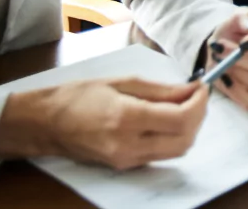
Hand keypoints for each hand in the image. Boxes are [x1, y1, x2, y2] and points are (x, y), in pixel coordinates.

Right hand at [0, 78, 207, 170]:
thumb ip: (160, 89)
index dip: (199, 103)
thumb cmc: (78, 96)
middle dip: (199, 116)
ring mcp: (127, 159)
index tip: (202, 87)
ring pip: (177, 151)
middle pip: (185, 139)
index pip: (180, 118)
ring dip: (189, 129)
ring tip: (184, 105)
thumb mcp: (121, 81)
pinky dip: (173, 137)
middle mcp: (129, 144)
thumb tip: (190, 89)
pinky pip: (161, 154)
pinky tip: (167, 118)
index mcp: (126, 117)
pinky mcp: (125, 166)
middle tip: (197, 95)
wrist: (46, 123)